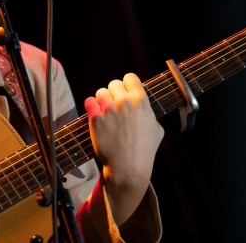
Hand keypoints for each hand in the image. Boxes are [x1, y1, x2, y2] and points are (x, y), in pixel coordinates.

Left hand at [84, 72, 163, 224]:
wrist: (128, 168)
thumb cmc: (144, 150)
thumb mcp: (157, 130)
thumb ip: (149, 114)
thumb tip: (145, 107)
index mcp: (141, 102)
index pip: (130, 78)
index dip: (127, 84)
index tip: (125, 91)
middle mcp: (125, 103)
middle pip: (114, 84)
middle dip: (114, 93)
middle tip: (114, 104)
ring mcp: (109, 110)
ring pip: (101, 92)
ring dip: (102, 100)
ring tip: (105, 111)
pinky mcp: (96, 118)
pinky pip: (89, 101)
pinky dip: (91, 106)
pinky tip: (95, 113)